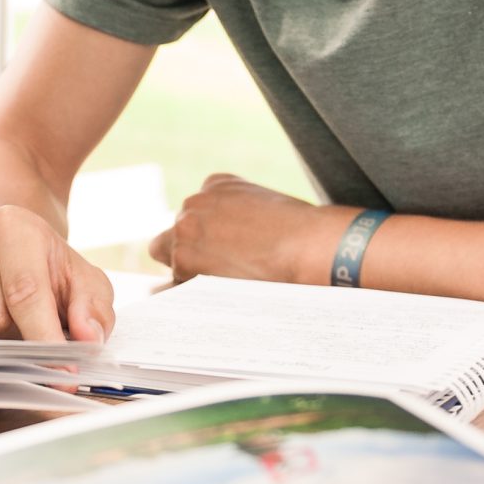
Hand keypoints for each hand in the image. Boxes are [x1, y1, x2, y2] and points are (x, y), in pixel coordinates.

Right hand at [0, 205, 115, 342]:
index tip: (63, 379)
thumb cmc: (43, 269)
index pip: (24, 293)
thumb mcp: (82, 281)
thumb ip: (92, 309)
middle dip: (16, 347)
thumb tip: (87, 338)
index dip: (46, 342)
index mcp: (11, 224)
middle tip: (31, 346)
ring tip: (5, 335)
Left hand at [149, 173, 349, 285]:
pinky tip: (219, 298)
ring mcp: (185, 230)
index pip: (195, 217)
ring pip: (174, 261)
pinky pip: (175, 286)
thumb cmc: (302, 232)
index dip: (210, 241)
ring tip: (229, 287)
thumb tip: (228, 245)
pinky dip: (192, 296)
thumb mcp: (265, 206)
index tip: (230, 254)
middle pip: (175, 236)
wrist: (310, 246)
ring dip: (193, 277)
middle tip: (221, 274)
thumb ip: (236, 217)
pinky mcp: (184, 259)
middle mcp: (194, 203)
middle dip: (192, 254)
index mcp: (216, 185)